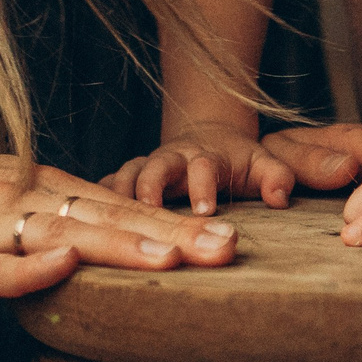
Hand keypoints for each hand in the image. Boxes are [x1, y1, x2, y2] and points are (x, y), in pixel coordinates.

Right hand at [0, 155, 237, 302]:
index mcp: (37, 184)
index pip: (117, 202)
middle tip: (229, 249)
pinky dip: (29, 268)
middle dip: (171, 233)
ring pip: (62, 235)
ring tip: (174, 259)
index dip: (174, 219)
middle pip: (106, 214)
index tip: (229, 235)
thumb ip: (55, 218)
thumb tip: (112, 235)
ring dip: (119, 246)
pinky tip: (66, 267)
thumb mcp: (4, 206)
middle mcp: (20, 196)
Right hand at [106, 120, 361, 214]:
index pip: (275, 159)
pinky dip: (111, 190)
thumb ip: (359, 156)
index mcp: (258, 155)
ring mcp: (172, 162)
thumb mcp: (315, 155)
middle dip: (200, 179)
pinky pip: (120, 181)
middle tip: (202, 204)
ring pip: (156, 170)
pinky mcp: (140, 174)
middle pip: (205, 162)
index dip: (280, 171)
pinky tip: (99, 206)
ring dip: (151, 186)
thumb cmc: (269, 158)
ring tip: (144, 204)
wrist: (204, 135)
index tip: (281, 192)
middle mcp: (212, 155)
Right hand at [106, 122, 294, 215]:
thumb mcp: (262, 164)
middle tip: (148, 210)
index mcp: (203, 156)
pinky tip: (80, 224)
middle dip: (150, 187)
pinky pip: (102, 187)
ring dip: (115, 197)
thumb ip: (276, 177)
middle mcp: (169, 159)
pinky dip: (91, 201)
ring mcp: (143, 168)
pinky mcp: (125, 180)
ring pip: (123, 176)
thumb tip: (281, 198)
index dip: (203, 186)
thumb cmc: (237, 160)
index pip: (203, 167)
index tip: (206, 211)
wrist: (207, 137)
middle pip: (154, 167)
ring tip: (106, 223)